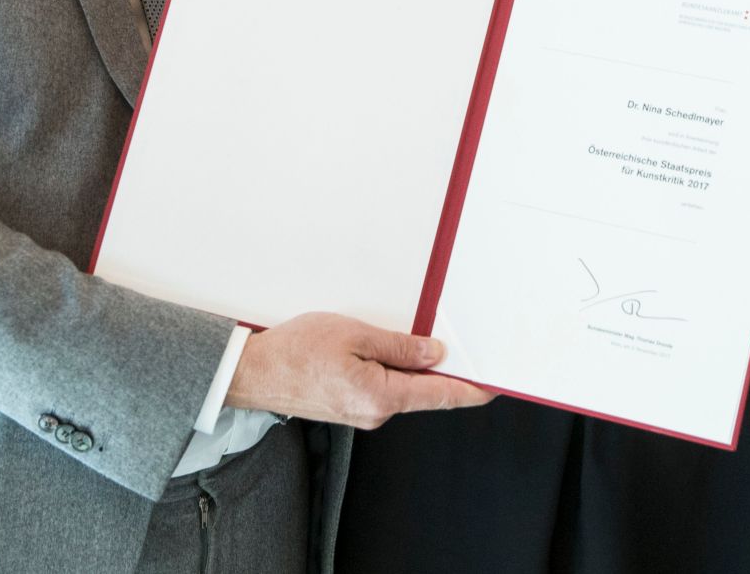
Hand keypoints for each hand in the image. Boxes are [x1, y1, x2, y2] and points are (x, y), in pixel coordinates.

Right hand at [224, 312, 492, 426]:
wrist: (254, 373)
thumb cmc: (297, 351)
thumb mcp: (355, 335)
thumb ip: (400, 347)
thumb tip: (436, 355)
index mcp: (382, 397)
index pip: (441, 396)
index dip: (472, 390)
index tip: (495, 384)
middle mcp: (376, 413)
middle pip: (424, 393)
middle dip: (443, 371)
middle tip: (461, 345)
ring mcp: (362, 414)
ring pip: (402, 389)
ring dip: (413, 368)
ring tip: (414, 338)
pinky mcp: (350, 408)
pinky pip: (384, 389)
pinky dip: (393, 371)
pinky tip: (386, 351)